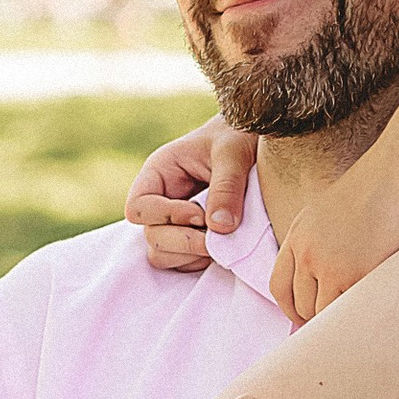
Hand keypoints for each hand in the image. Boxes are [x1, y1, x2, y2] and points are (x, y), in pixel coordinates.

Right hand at [127, 117, 255, 274]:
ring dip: (193, 254)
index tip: (199, 214)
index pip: (138, 208)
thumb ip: (227, 186)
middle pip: (151, 237)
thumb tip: (219, 227)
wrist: (260, 142)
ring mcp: (175, 223)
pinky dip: (203, 260)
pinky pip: (185, 263)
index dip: (164, 217)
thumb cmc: (240, 136)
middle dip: (184, 241)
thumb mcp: (234, 152)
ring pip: (163, 255)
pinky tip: (226, 244)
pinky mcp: (192, 238)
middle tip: (219, 235)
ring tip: (224, 239)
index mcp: (160, 173)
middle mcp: (162, 200)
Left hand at [268, 151, 398, 325]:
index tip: (306, 318)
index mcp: (298, 234)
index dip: (291, 308)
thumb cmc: (381, 185)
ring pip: (324, 313)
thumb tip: (331, 273)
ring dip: (340, 320)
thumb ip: (322, 240)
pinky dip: (359, 316)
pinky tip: (374, 313)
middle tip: (338, 326)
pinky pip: (350, 310)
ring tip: (359, 320)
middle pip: (301, 305)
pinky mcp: (355, 275)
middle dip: (317, 319)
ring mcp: (329, 265)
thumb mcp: (333, 210)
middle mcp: (306, 252)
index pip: (279, 286)